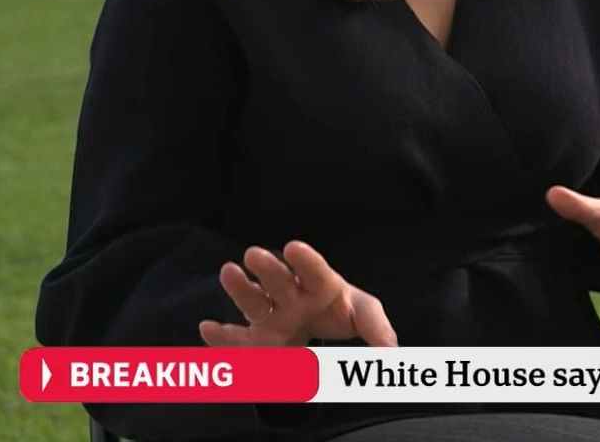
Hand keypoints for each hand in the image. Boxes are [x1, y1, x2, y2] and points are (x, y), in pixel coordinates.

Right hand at [199, 241, 396, 347]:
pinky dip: (222, 337)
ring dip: (240, 289)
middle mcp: (292, 296)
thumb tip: (392, 352)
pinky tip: (207, 329)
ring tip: (228, 272)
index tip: (295, 246)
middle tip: (254, 254)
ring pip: (254, 302)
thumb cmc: (342, 310)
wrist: (321, 325)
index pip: (315, 270)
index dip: (305, 260)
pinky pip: (237, 339)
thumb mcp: (364, 312)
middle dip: (268, 268)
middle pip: (279, 281)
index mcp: (321, 285)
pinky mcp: (258, 339)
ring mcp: (272, 317)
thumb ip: (377, 327)